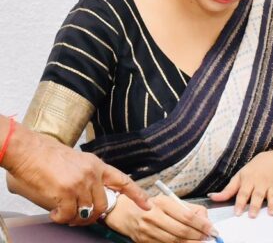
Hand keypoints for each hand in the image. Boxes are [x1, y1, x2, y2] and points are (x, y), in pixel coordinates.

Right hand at [4, 123, 150, 224]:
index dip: (137, 194)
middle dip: (93, 216)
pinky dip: (61, 218)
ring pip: (87, 212)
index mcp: (97, 165)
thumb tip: (91, 199)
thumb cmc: (47, 157)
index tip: (147, 205)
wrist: (29, 150)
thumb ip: (88, 178)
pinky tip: (55, 213)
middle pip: (104, 204)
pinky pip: (69, 215)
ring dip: (75, 219)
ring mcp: (80, 182)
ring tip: (64, 215)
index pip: (123, 181)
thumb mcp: (77, 162)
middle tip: (80, 218)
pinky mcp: (66, 191)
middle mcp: (92, 174)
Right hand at [105, 194, 212, 242]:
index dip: (202, 225)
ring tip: (201, 242)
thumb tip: (205, 219)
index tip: (212, 229)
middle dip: (198, 236)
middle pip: (182, 231)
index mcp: (162, 203)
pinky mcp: (144, 241)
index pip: (187, 216)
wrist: (125, 213)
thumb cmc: (151, 205)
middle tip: (208, 238)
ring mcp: (148, 231)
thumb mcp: (169, 200)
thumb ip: (188, 208)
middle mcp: (154, 217)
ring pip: (174, 241)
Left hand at [208, 150, 272, 217]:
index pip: (243, 193)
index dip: (240, 203)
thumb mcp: (238, 177)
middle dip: (255, 205)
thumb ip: (227, 190)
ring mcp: (271, 185)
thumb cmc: (252, 170)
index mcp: (248, 180)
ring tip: (271, 213)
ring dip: (272, 204)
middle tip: (253, 215)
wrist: (271, 160)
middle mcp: (260, 182)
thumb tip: (212, 197)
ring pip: (272, 195)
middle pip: (257, 194)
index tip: (237, 213)